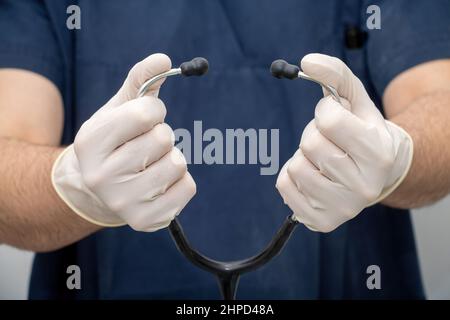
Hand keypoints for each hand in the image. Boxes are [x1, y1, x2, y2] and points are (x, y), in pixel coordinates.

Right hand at [52, 53, 195, 231]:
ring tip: (152, 164)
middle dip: (161, 135)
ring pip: (178, 164)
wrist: (98, 190)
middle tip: (146, 146)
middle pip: (163, 139)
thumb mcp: (119, 109)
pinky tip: (161, 183)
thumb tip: (163, 59)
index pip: (145, 113)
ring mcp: (123, 202)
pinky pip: (188, 188)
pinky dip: (182, 181)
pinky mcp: (145, 221)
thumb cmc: (114, 143)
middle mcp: (102, 176)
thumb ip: (140, 81)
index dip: (153, 110)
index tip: (145, 119)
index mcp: (90, 142)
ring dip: (172, 158)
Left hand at [276, 54, 412, 231]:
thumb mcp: (357, 100)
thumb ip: (336, 74)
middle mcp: (364, 186)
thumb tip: (306, 61)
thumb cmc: (364, 132)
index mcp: (378, 153)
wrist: (379, 174)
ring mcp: (343, 208)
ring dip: (303, 156)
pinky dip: (291, 175)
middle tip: (330, 142)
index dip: (325, 112)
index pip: (329, 120)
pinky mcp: (321, 221)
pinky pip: (284, 186)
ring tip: (323, 160)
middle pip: (310, 144)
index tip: (334, 118)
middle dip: (313, 134)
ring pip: (295, 167)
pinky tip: (313, 176)